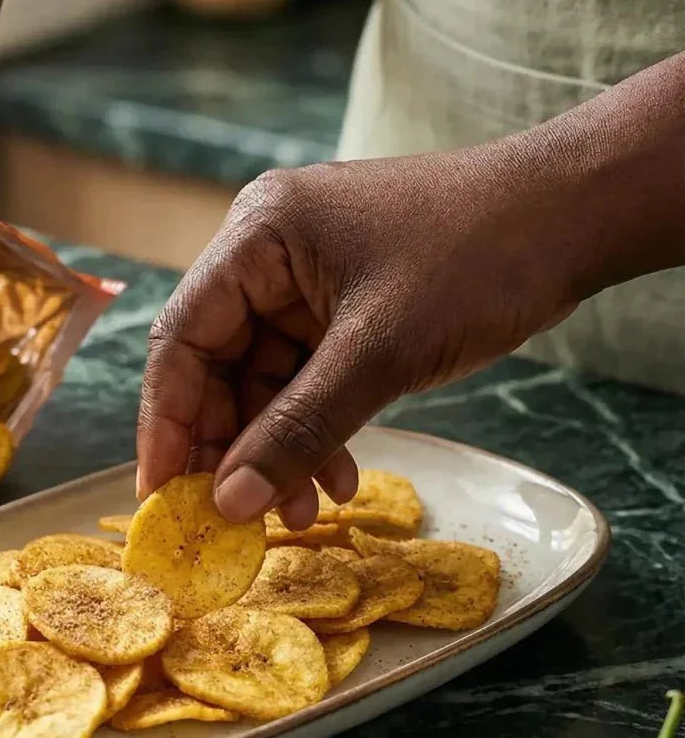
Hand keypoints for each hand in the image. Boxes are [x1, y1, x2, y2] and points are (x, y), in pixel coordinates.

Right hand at [137, 150, 579, 526]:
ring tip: (301, 512)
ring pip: (265, 381)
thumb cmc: (479, 258)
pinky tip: (336, 477)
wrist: (574, 217)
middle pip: (218, 365)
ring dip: (280, 447)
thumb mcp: (381, 352)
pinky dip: (317, 428)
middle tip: (236, 520)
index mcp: (257, 237)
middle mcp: (268, 254)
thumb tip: (229, 504)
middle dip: (233, 446)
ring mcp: (306, 280)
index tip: (163, 496)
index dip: (167, 421)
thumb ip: (299, 428)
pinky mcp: (342, 306)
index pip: (181, 337)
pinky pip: (308, 377)